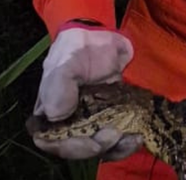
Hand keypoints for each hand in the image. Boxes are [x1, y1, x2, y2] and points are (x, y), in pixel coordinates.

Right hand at [32, 21, 140, 159]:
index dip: (70, 147)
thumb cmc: (77, 48)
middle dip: (97, 147)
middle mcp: (67, 122)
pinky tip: (137, 137)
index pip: (51, 142)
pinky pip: (115, 140)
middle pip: (78, 149)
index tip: (90, 141)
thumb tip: (57, 114)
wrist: (101, 36)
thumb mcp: (65, 61)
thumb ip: (59, 85)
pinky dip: (125, 143)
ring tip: (131, 139)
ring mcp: (89, 122)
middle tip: (114, 134)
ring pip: (98, 148)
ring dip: (115, 149)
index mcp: (48, 113)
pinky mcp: (109, 119)